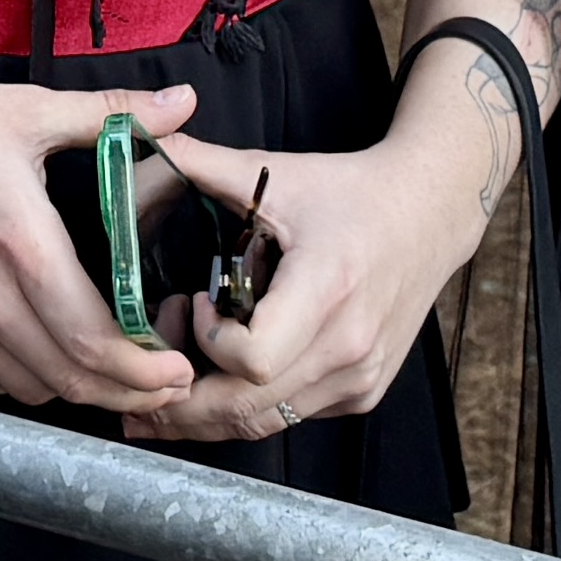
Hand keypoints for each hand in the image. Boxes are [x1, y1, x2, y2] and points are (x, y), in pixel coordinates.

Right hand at [0, 72, 201, 414]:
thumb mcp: (29, 111)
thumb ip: (112, 114)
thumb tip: (184, 103)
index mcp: (20, 241)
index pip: (91, 337)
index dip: (142, 368)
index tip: (175, 369)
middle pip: (67, 377)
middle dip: (126, 391)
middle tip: (164, 385)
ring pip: (30, 388)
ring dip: (77, 388)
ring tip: (111, 369)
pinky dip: (25, 379)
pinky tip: (45, 354)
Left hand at [135, 101, 491, 444]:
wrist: (429, 214)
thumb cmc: (350, 193)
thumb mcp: (277, 174)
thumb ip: (202, 164)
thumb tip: (132, 135)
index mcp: (328, 288)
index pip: (254, 360)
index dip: (211, 343)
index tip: (196, 303)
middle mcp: (349, 345)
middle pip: (247, 409)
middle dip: (182, 405)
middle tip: (139, 386)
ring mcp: (359, 377)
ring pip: (265, 424)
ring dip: (211, 412)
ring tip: (173, 381)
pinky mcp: (363, 392)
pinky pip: (291, 416)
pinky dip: (252, 406)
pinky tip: (230, 373)